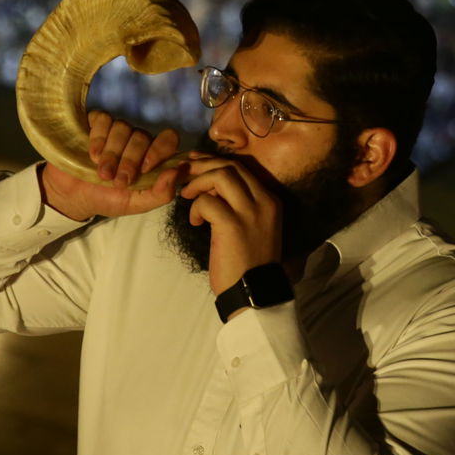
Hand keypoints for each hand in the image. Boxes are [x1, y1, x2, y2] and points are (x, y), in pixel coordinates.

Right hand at [38, 111, 182, 221]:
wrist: (73, 197)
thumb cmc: (107, 199)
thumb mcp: (136, 203)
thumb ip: (161, 193)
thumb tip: (177, 171)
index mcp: (151, 157)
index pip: (168, 139)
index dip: (160, 149)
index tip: (145, 168)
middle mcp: (136, 141)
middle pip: (142, 136)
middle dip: (129, 160)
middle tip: (118, 181)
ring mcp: (116, 131)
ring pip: (123, 127)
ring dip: (112, 153)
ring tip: (102, 173)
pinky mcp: (95, 124)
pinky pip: (103, 119)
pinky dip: (99, 137)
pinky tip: (92, 155)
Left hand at [179, 153, 282, 295]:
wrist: (254, 293)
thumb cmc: (249, 263)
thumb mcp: (251, 227)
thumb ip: (238, 204)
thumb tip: (211, 186)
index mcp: (270, 200)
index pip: (242, 168)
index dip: (215, 162)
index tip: (197, 164)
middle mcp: (264, 201)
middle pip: (230, 166)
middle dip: (203, 166)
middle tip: (184, 174)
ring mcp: (249, 212)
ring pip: (220, 176)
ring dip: (198, 182)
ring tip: (187, 196)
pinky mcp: (232, 224)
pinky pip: (206, 201)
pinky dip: (195, 208)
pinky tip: (195, 223)